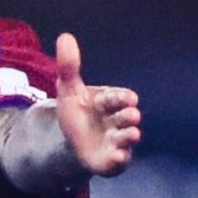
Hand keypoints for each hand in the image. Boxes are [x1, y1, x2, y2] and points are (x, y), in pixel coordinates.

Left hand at [52, 32, 141, 176]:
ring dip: (129, 137)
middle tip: (132, 116)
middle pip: (126, 118)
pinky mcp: (112, 161)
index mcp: (109, 102)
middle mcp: (118, 121)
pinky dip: (119, 160)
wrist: (73, 142)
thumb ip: (69, 66)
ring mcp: (117, 141)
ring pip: (126, 139)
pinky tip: (117, 158)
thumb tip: (64, 36)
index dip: (121, 98)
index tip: (128, 98)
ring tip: (132, 135)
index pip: (117, 98)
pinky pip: (119, 162)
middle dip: (129, 116)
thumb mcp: (69, 90)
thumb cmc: (78, 112)